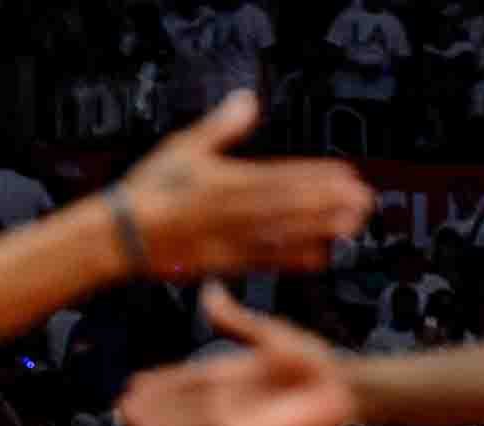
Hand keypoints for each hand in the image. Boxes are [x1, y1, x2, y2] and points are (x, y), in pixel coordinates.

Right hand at [118, 287, 357, 425]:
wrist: (343, 387)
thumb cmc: (311, 359)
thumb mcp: (269, 334)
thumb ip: (235, 320)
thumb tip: (208, 294)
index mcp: (227, 373)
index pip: (185, 379)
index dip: (159, 383)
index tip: (133, 385)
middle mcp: (227, 400)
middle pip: (180, 404)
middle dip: (152, 407)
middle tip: (121, 410)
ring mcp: (237, 421)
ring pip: (191, 424)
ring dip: (164, 425)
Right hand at [121, 91, 370, 276]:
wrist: (119, 237)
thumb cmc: (147, 191)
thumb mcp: (183, 147)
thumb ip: (220, 127)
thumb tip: (246, 103)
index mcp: (226, 181)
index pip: (281, 176)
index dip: (316, 177)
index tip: (346, 174)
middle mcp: (232, 212)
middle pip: (290, 207)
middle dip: (329, 205)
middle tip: (364, 202)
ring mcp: (229, 241)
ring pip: (283, 235)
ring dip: (319, 231)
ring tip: (351, 227)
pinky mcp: (222, 264)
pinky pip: (263, 263)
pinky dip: (291, 261)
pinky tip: (317, 258)